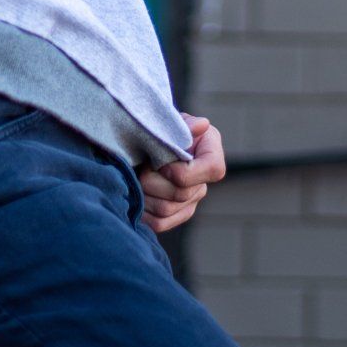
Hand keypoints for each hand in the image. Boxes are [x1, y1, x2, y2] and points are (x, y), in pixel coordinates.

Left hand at [137, 115, 225, 236]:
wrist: (145, 143)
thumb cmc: (161, 129)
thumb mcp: (172, 122)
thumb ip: (185, 125)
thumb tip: (202, 125)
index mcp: (210, 154)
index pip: (211, 170)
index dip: (181, 170)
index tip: (160, 161)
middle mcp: (204, 181)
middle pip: (182, 193)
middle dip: (153, 181)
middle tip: (140, 168)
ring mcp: (191, 201)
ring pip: (167, 209)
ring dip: (145, 195)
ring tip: (135, 179)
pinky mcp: (176, 214)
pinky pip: (160, 223)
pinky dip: (143, 213)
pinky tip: (136, 197)